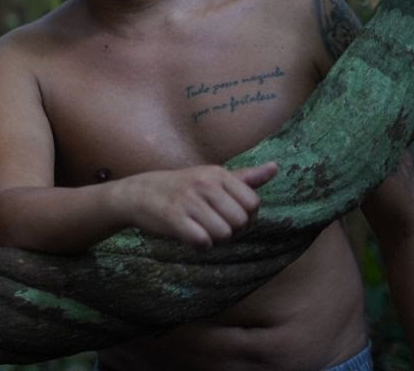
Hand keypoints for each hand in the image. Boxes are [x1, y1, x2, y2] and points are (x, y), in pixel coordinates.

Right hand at [121, 162, 278, 248]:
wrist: (138, 194)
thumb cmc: (180, 187)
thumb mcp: (211, 176)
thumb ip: (245, 177)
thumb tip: (276, 167)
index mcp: (217, 174)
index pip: (253, 204)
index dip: (245, 216)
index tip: (227, 214)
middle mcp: (204, 184)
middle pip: (240, 222)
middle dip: (230, 230)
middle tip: (211, 224)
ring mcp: (188, 201)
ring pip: (223, 234)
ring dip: (213, 239)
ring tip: (199, 228)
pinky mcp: (173, 218)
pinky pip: (203, 242)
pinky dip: (199, 245)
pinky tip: (189, 236)